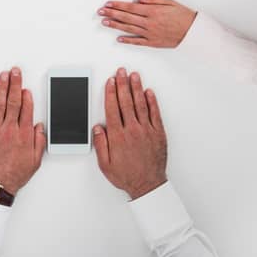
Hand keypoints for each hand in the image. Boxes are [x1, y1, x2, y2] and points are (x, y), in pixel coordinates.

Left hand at [0, 67, 44, 192]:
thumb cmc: (15, 174)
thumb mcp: (35, 160)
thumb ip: (39, 141)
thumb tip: (39, 126)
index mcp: (24, 135)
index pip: (26, 109)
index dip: (26, 96)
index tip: (26, 88)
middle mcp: (9, 129)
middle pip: (14, 101)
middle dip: (15, 84)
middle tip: (15, 72)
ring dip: (1, 88)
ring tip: (3, 76)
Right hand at [93, 68, 166, 199]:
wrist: (148, 185)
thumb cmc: (127, 175)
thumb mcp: (105, 164)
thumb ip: (100, 144)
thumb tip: (98, 128)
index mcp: (118, 136)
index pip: (112, 108)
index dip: (111, 92)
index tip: (110, 81)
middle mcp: (132, 130)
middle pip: (126, 102)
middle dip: (123, 84)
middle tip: (121, 72)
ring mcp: (147, 130)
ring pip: (141, 104)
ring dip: (136, 88)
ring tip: (134, 76)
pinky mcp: (158, 133)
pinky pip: (155, 114)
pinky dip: (152, 101)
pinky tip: (149, 92)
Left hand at [99, 0, 196, 47]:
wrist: (193, 32)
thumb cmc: (184, 17)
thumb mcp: (170, 2)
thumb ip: (153, 0)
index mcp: (153, 12)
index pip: (130, 7)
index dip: (117, 5)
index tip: (108, 4)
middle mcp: (149, 23)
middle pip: (126, 17)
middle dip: (112, 13)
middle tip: (101, 12)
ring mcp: (150, 33)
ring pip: (129, 29)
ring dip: (115, 25)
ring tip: (105, 22)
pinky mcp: (153, 42)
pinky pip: (137, 42)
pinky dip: (127, 40)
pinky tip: (119, 39)